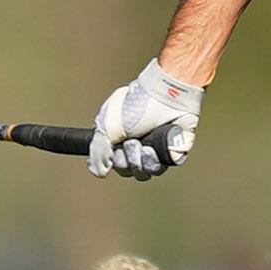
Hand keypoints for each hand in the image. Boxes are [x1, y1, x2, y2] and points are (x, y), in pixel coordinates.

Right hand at [88, 60, 204, 180]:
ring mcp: (157, 149)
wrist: (165, 96)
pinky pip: (164, 166)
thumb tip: (101, 173)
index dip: (116, 161)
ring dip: (143, 159)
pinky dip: (159, 159)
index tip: (116, 148)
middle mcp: (138, 146)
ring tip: (147, 144)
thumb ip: (97, 151)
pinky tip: (157, 146)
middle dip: (129, 158)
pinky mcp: (173, 151)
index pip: (116, 164)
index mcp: (120, 139)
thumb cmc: (135, 105)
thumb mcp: (106, 126)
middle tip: (133, 140)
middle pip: (130, 171)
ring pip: (147, 172)